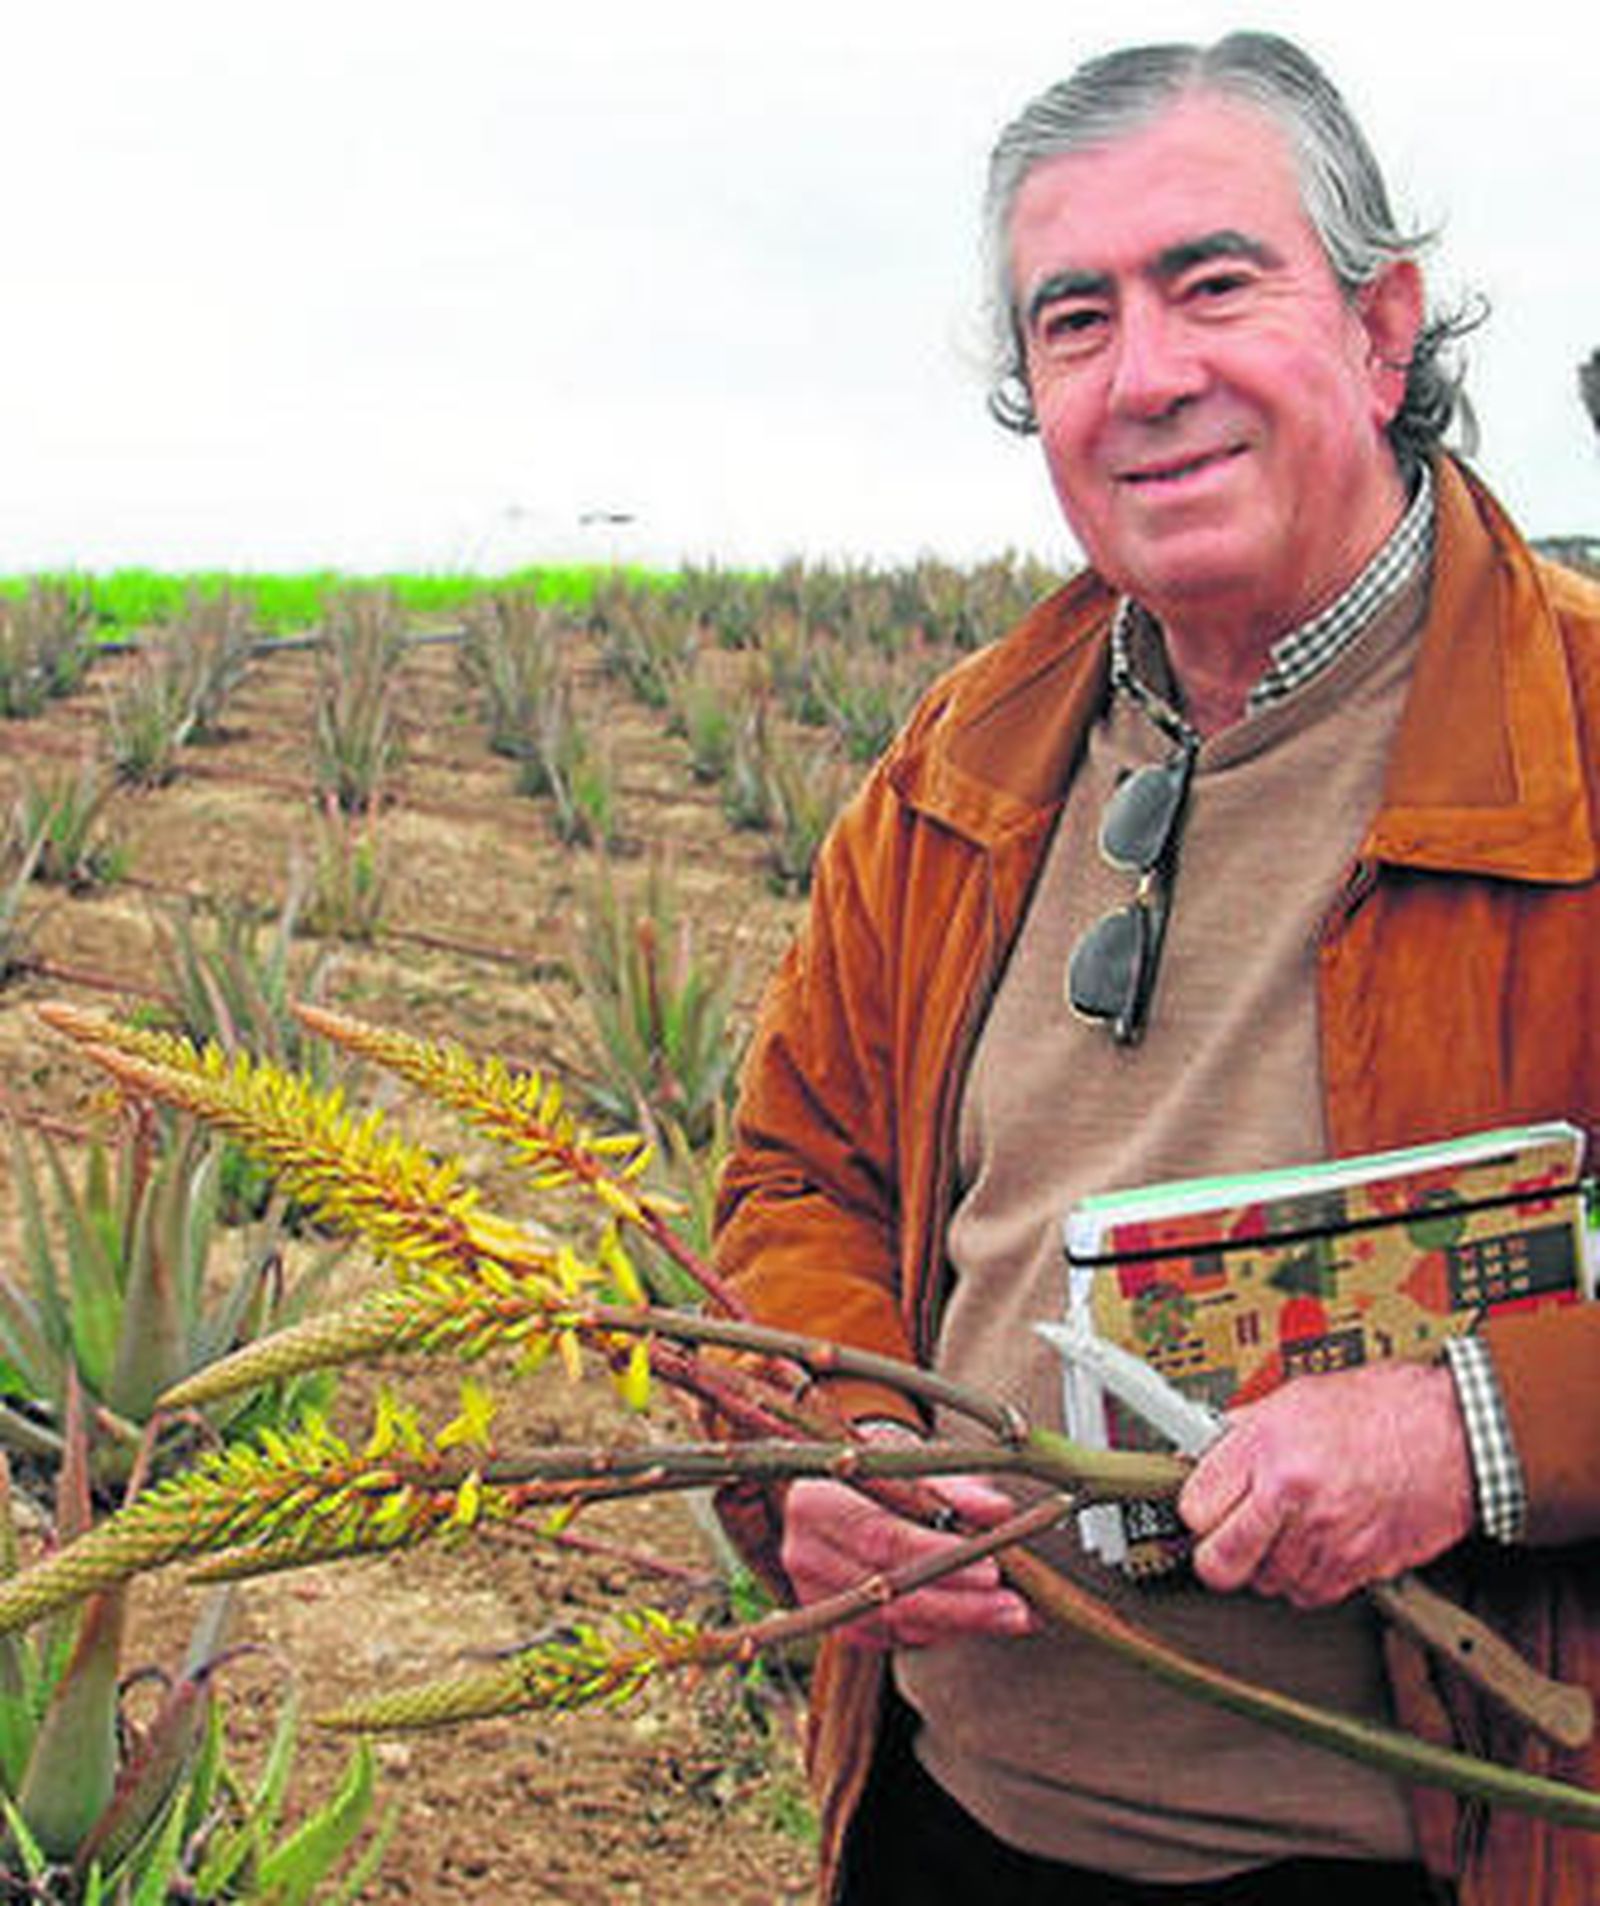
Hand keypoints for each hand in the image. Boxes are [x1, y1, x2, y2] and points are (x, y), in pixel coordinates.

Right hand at [780, 1426, 1035, 1650]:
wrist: (843, 1486)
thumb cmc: (881, 1466)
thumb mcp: (913, 1462)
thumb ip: (955, 1488)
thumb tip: (1000, 1511)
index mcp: (814, 1499)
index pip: (879, 1536)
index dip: (937, 1555)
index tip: (992, 1567)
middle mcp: (803, 1551)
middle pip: (886, 1591)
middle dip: (958, 1605)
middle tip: (1015, 1609)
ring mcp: (812, 1594)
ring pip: (891, 1623)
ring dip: (957, 1624)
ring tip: (1012, 1615)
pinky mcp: (834, 1621)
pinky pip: (890, 1638)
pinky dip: (938, 1632)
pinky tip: (978, 1620)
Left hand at [1177, 1361, 1475, 1607]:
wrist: (1454, 1435)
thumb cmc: (1383, 1408)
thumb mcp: (1296, 1398)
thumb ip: (1245, 1432)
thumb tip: (1205, 1452)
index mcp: (1266, 1446)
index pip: (1193, 1507)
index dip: (1197, 1509)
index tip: (1205, 1506)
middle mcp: (1290, 1494)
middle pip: (1218, 1563)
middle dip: (1217, 1554)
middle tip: (1227, 1537)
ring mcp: (1324, 1537)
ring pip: (1264, 1583)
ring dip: (1268, 1564)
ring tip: (1288, 1529)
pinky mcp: (1357, 1568)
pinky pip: (1308, 1594)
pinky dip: (1307, 1577)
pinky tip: (1318, 1543)